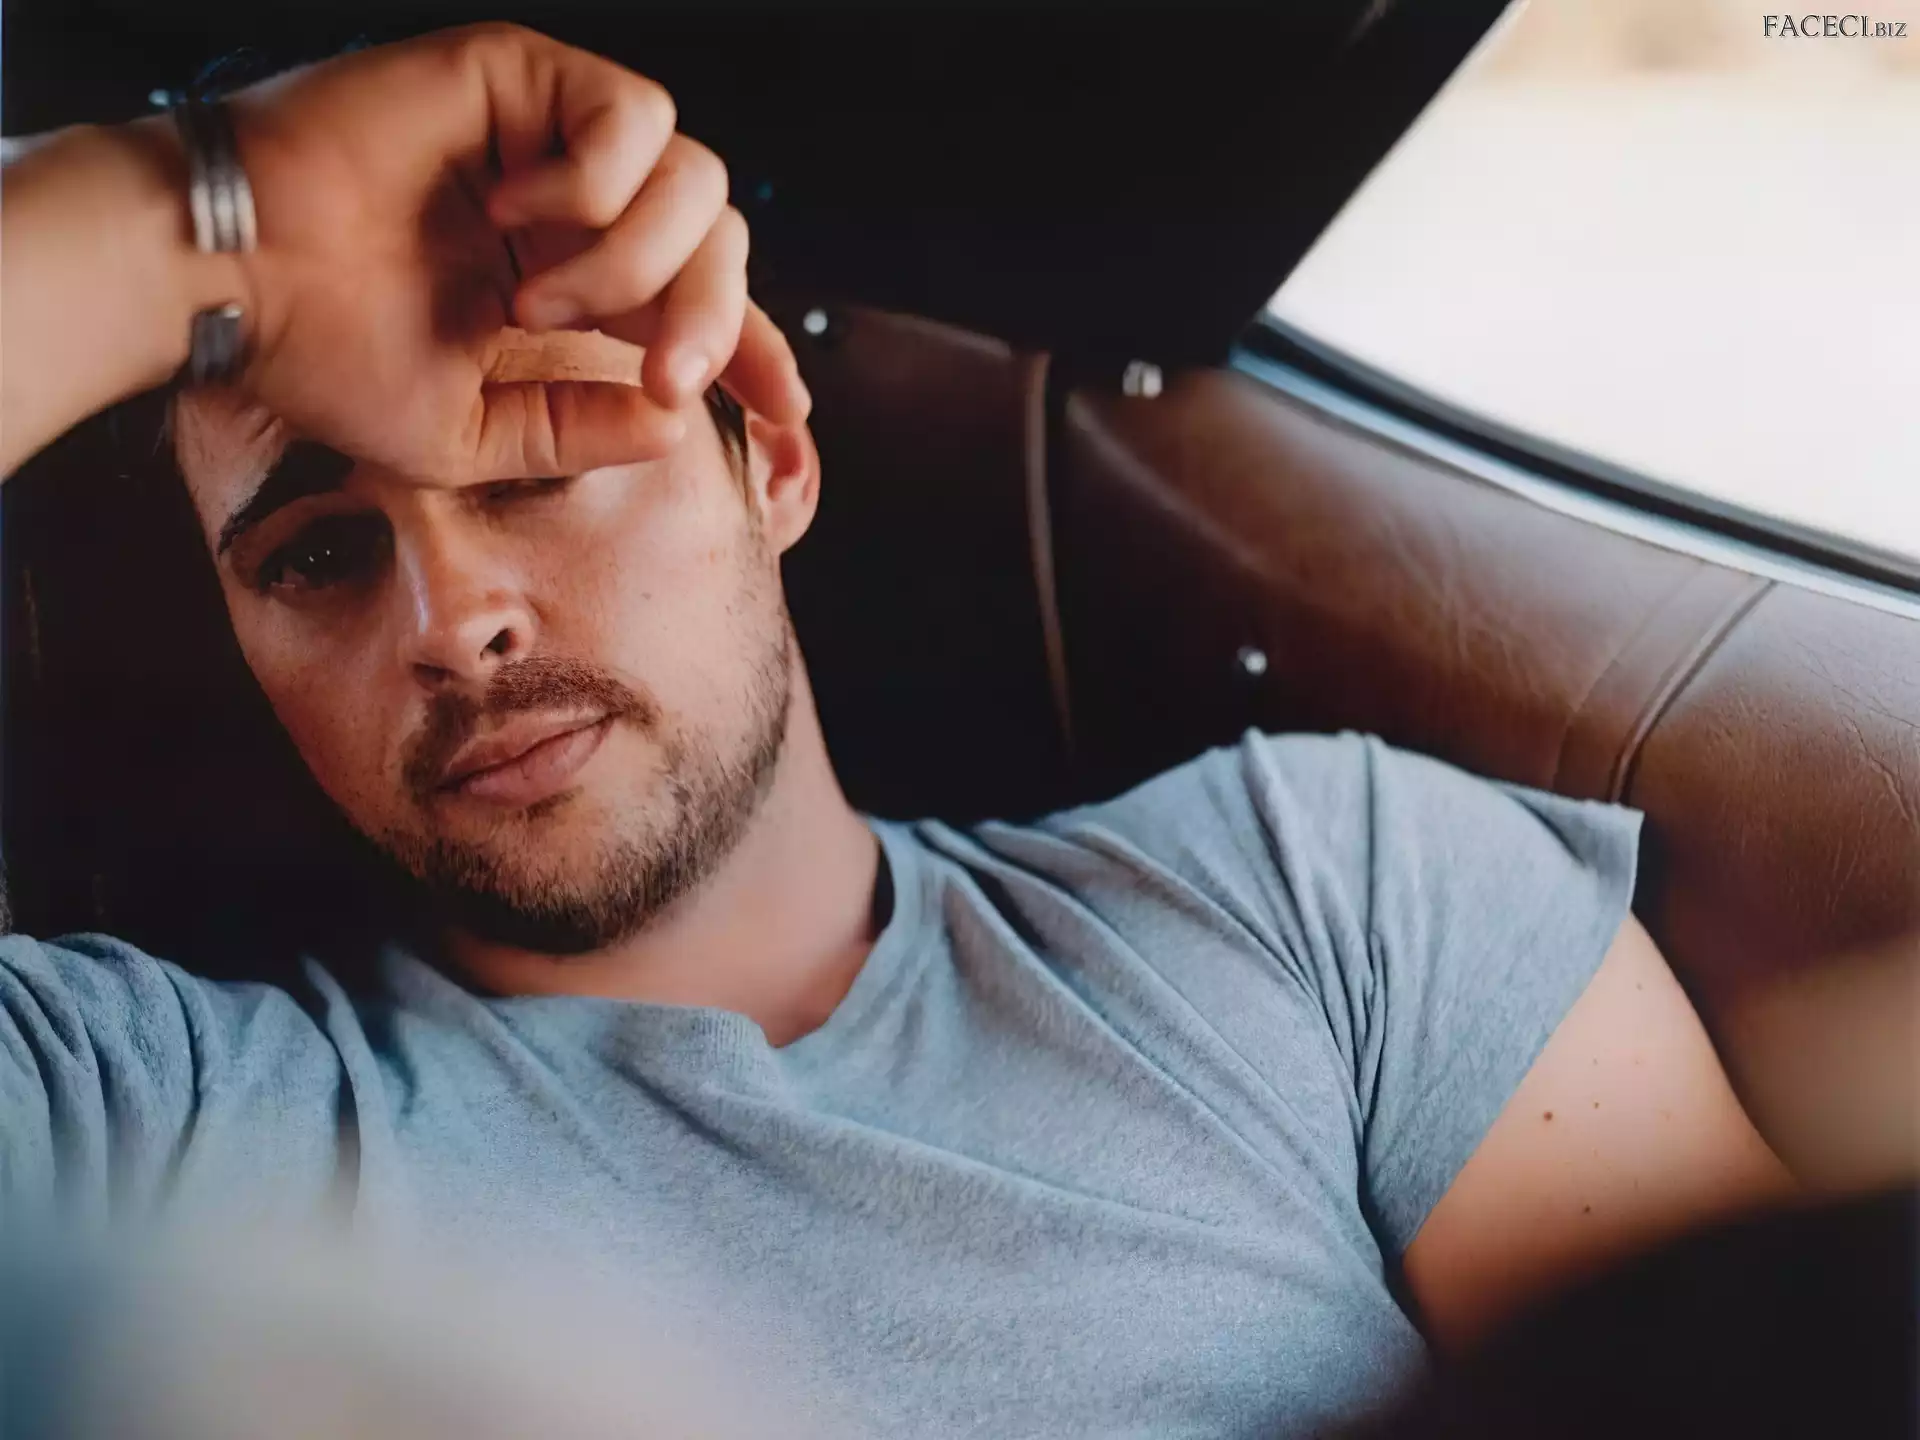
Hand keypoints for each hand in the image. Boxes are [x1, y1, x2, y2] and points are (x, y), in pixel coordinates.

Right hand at [221, 22, 806, 483]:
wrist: (240, 280)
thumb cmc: (331, 357)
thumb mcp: (474, 433)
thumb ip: (578, 428)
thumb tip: (675, 423)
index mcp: (573, 282)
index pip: (699, 304)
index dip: (753, 350)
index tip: (792, 412)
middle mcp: (576, 208)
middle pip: (718, 243)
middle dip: (711, 319)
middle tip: (661, 378)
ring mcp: (554, 139)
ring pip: (694, 180)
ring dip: (637, 258)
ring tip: (538, 296)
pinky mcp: (524, 75)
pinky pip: (634, 116)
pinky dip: (599, 182)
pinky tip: (518, 215)